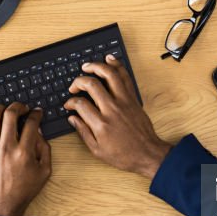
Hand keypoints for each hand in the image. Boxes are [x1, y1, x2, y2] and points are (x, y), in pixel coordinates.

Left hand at [0, 103, 51, 215]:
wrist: (3, 202)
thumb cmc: (25, 188)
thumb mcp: (45, 170)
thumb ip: (44, 148)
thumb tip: (39, 131)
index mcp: (24, 152)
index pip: (31, 123)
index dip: (35, 113)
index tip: (36, 112)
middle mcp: (6, 148)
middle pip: (10, 114)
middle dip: (18, 106)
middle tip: (22, 107)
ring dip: (0, 109)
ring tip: (6, 110)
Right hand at [64, 54, 172, 178]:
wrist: (147, 154)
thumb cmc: (123, 155)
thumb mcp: (97, 150)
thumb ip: (83, 132)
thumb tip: (72, 118)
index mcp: (101, 124)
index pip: (80, 104)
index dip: (70, 101)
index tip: (69, 104)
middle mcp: (112, 109)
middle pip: (92, 85)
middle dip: (78, 81)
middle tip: (73, 86)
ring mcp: (124, 102)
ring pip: (110, 75)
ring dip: (96, 67)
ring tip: (87, 66)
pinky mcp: (133, 99)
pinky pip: (125, 78)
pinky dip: (117, 66)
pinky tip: (109, 60)